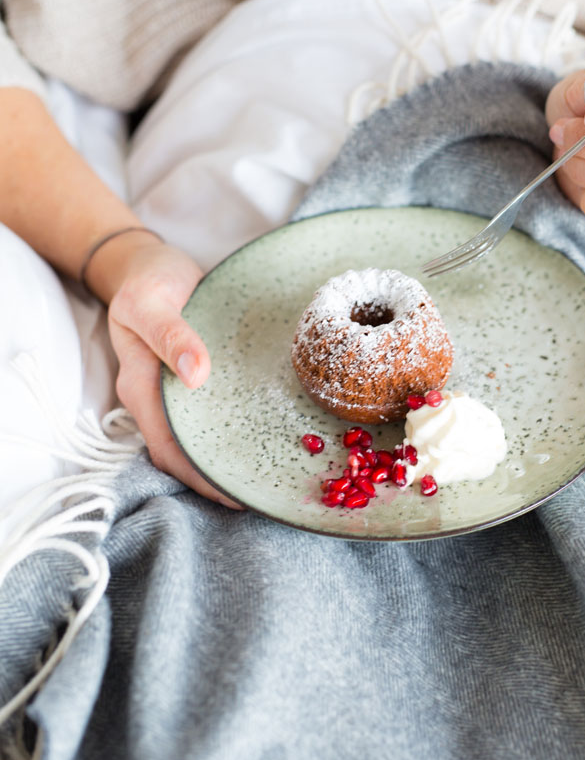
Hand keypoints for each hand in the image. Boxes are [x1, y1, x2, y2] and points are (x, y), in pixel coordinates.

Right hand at [97, 235, 240, 506]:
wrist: (145, 265)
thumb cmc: (148, 282)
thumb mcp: (152, 301)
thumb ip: (171, 335)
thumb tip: (196, 375)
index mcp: (140, 388)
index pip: (168, 449)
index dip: (198, 478)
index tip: (235, 494)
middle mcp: (155, 398)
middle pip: (183, 455)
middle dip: (216, 479)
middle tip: (262, 493)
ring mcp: (174, 392)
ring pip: (197, 439)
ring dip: (226, 458)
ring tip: (269, 473)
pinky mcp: (193, 381)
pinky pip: (210, 415)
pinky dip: (232, 430)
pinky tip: (264, 433)